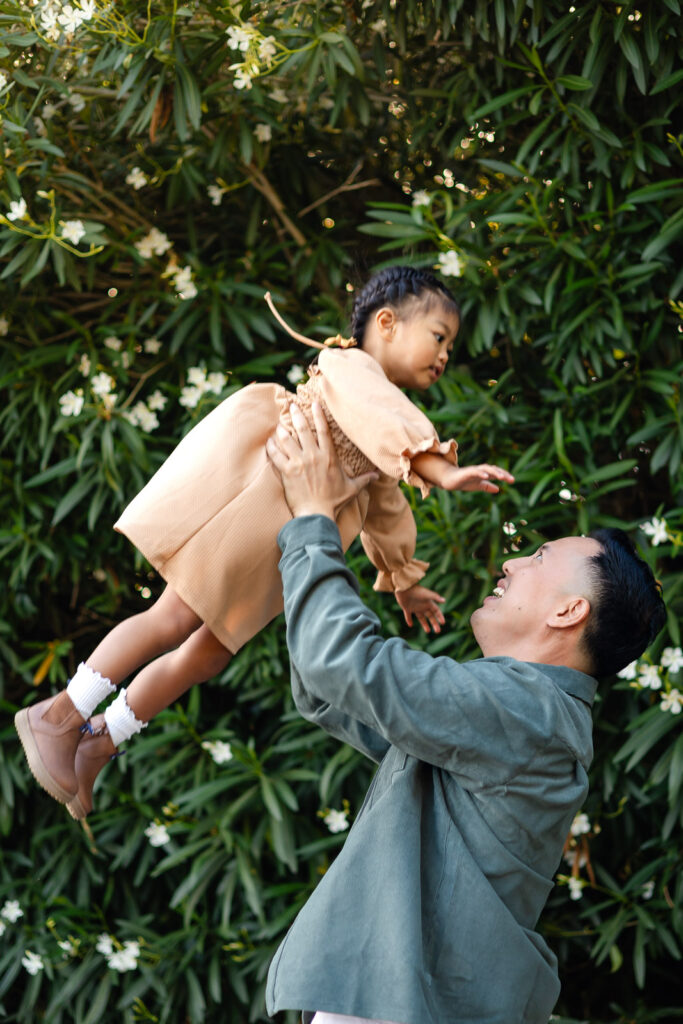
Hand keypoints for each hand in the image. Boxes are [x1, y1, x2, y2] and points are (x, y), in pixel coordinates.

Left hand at [266, 401, 377, 518]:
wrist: (316, 514)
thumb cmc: (334, 502)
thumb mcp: (351, 489)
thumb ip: (364, 479)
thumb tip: (377, 476)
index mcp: (329, 457)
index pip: (323, 430)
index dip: (318, 415)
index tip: (313, 404)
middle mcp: (313, 456)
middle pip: (303, 429)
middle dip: (296, 415)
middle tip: (291, 406)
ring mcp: (299, 462)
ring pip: (287, 439)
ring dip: (282, 430)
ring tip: (279, 425)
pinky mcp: (287, 471)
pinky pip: (276, 454)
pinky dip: (271, 446)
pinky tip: (269, 441)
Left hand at [395, 584, 445, 633]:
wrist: (404, 587)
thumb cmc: (417, 590)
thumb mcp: (427, 594)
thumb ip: (435, 597)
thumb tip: (445, 600)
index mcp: (428, 602)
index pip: (436, 611)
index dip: (440, 616)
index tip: (443, 623)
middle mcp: (422, 606)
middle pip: (430, 616)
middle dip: (434, 623)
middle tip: (438, 631)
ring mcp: (414, 607)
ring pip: (421, 618)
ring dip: (424, 624)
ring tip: (428, 631)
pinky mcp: (406, 608)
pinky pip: (408, 616)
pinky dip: (409, 620)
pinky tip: (410, 625)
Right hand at [441, 463, 513, 493]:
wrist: (449, 480)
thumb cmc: (464, 482)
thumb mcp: (478, 486)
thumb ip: (487, 486)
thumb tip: (498, 489)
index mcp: (484, 473)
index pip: (496, 472)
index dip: (504, 475)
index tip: (512, 480)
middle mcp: (480, 470)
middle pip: (493, 469)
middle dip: (502, 473)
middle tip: (511, 480)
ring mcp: (473, 470)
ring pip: (485, 468)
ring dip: (494, 472)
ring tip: (502, 477)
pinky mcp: (466, 472)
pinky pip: (474, 471)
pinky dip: (480, 473)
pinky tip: (486, 476)